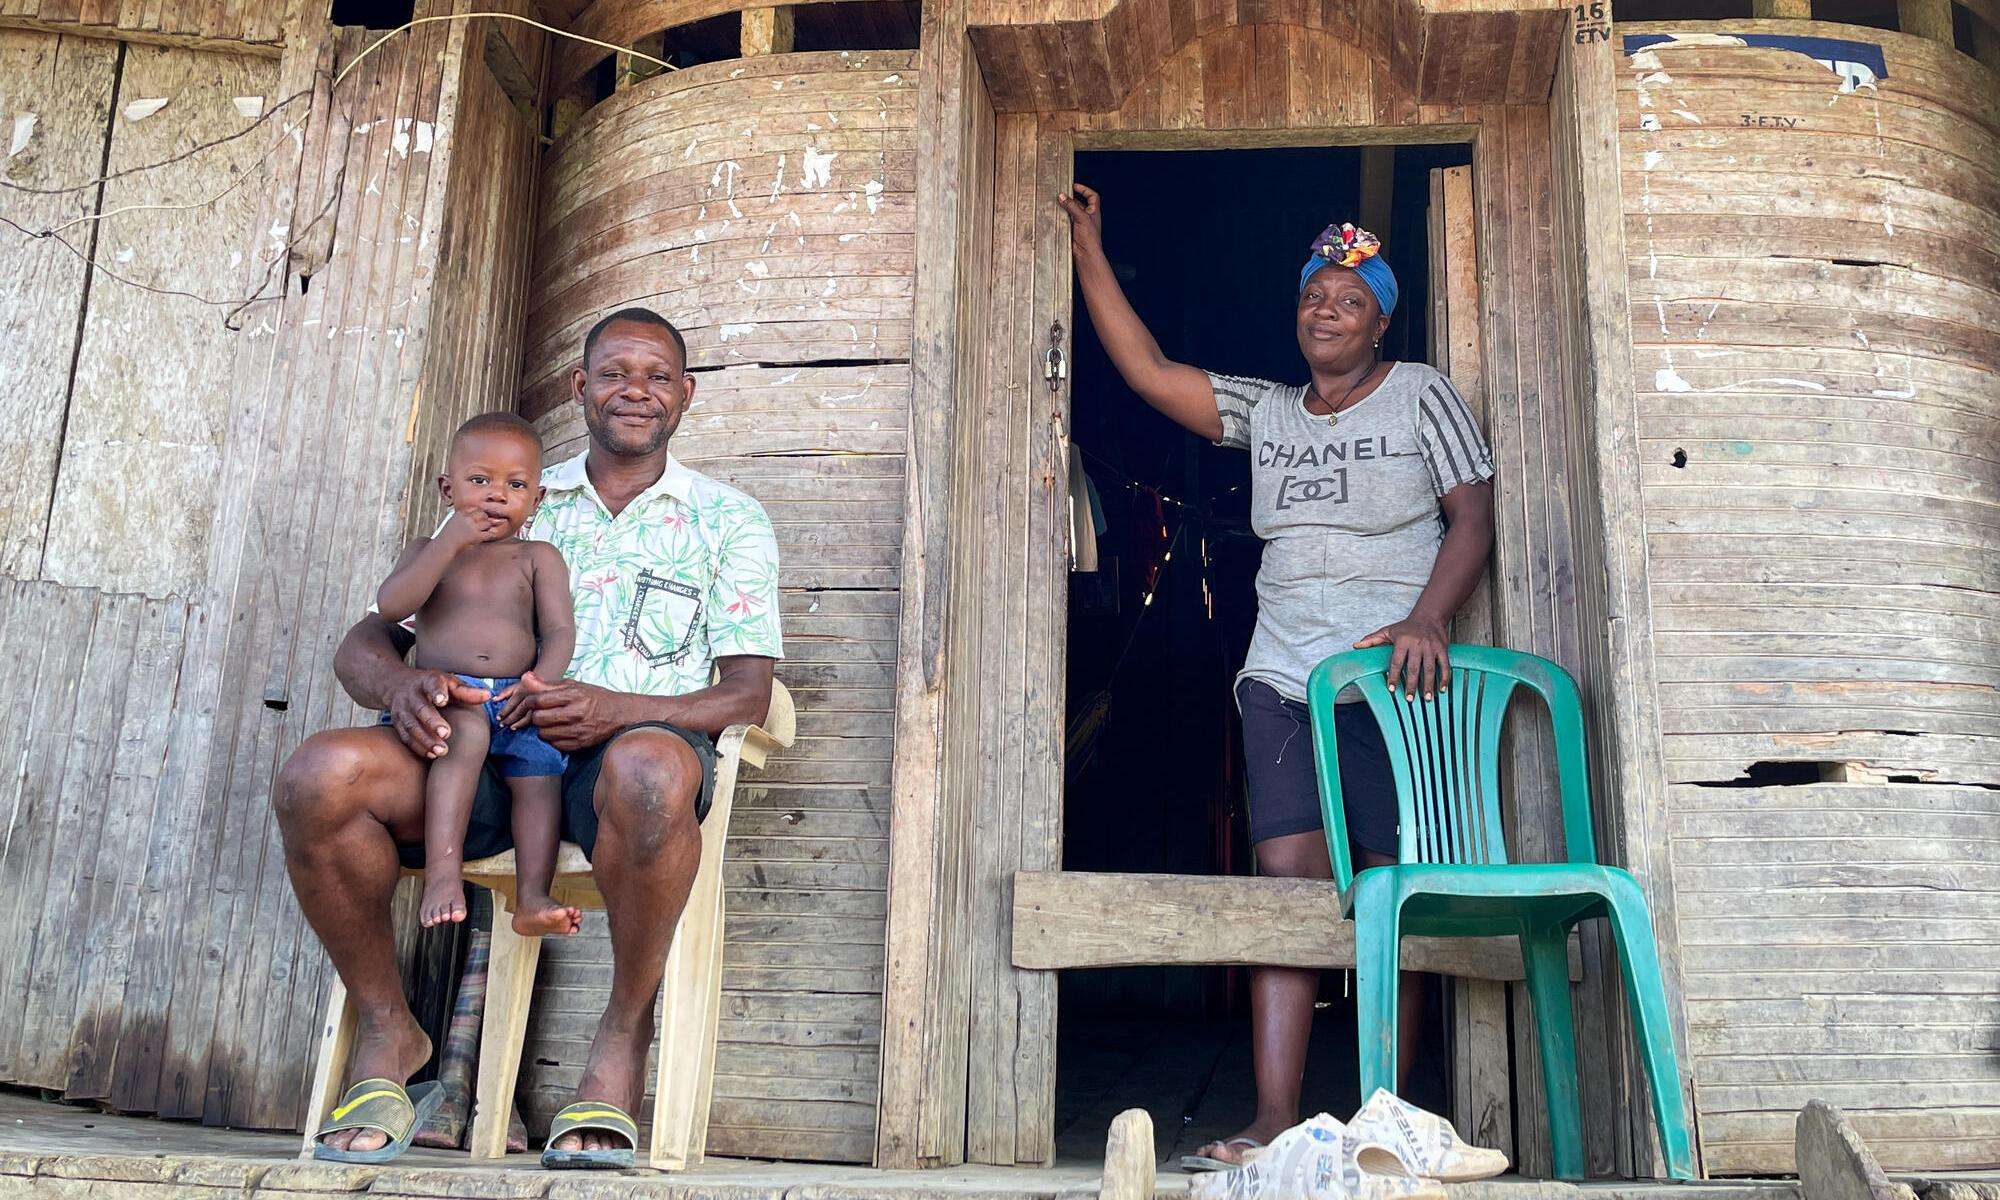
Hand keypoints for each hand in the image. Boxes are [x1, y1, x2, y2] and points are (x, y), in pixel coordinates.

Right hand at [384, 668, 490, 758]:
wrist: (398, 685)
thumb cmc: (432, 686)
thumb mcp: (449, 683)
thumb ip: (466, 692)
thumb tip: (488, 695)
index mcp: (427, 681)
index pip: (432, 685)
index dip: (436, 692)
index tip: (443, 700)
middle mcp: (412, 695)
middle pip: (420, 708)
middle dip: (432, 722)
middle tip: (446, 734)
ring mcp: (402, 710)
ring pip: (411, 726)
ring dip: (426, 740)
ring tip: (442, 751)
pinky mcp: (398, 723)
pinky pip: (406, 737)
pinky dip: (417, 747)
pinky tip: (431, 755)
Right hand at [439, 508, 509, 546]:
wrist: (443, 546)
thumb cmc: (447, 536)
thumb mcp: (452, 521)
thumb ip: (461, 517)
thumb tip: (471, 516)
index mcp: (460, 514)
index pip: (475, 508)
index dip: (478, 512)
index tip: (478, 518)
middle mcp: (466, 519)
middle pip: (483, 514)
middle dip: (484, 519)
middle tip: (483, 525)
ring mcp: (472, 527)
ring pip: (487, 523)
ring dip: (487, 527)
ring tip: (483, 531)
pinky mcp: (476, 536)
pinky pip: (488, 534)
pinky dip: (489, 535)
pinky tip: (486, 537)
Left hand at [491, 673, 542, 729]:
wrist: (554, 688)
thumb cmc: (533, 686)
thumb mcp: (519, 685)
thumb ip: (506, 692)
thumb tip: (494, 700)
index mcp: (523, 686)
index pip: (511, 701)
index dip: (504, 710)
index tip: (498, 717)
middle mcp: (530, 693)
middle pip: (516, 708)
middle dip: (508, 717)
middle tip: (501, 723)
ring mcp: (537, 702)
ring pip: (523, 715)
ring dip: (514, 722)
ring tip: (509, 727)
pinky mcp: (543, 709)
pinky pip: (531, 718)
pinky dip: (522, 723)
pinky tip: (517, 727)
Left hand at [507, 672, 630, 751]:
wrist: (619, 714)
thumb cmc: (593, 697)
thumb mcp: (573, 686)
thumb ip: (547, 684)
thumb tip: (524, 677)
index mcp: (574, 695)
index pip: (539, 700)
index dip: (529, 702)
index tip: (531, 702)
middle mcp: (576, 713)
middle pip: (538, 719)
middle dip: (536, 716)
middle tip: (542, 713)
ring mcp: (578, 731)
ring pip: (544, 734)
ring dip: (543, 729)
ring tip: (551, 723)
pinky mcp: (580, 744)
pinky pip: (554, 745)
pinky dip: (553, 739)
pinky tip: (560, 731)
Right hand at [1056, 184, 1103, 260]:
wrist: (1086, 254)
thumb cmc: (1090, 239)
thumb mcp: (1082, 218)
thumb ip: (1072, 206)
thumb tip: (1063, 197)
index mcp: (1094, 212)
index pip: (1092, 196)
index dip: (1084, 190)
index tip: (1075, 186)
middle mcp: (1087, 217)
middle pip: (1079, 203)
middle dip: (1071, 198)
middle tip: (1062, 194)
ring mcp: (1079, 224)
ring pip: (1071, 211)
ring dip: (1065, 208)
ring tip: (1057, 203)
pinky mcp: (1072, 230)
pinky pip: (1065, 220)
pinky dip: (1061, 217)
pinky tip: (1056, 215)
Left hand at [1354, 615, 1451, 699]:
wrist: (1429, 616)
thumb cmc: (1406, 627)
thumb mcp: (1387, 631)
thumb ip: (1372, 640)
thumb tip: (1355, 646)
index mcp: (1402, 641)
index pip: (1396, 662)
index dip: (1394, 676)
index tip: (1392, 689)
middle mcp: (1417, 644)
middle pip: (1414, 668)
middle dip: (1412, 685)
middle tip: (1410, 699)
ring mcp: (1430, 647)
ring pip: (1429, 668)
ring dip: (1429, 684)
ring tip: (1427, 699)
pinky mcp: (1442, 649)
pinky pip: (1444, 665)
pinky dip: (1444, 677)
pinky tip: (1442, 689)